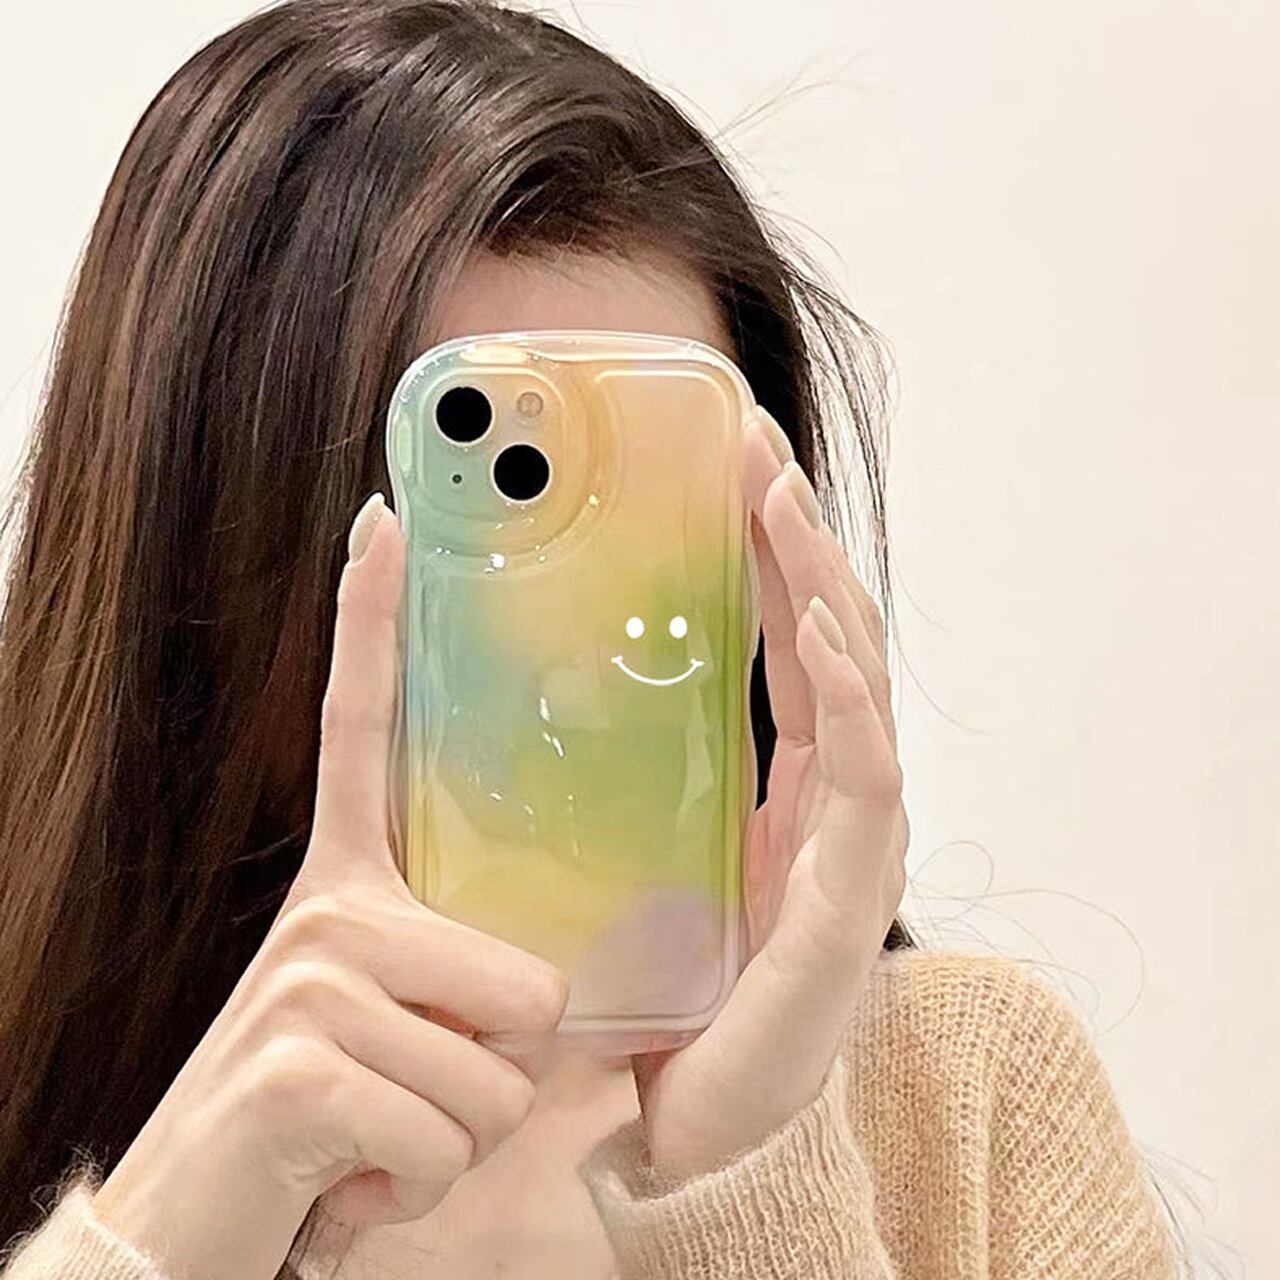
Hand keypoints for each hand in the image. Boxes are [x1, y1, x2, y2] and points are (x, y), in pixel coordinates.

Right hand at [92, 493, 568, 1279]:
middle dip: (493, 1076)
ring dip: (452, 1141)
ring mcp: (311, 980)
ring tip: (378, 1142)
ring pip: (499, 1076)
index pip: (363, 731)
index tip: (386, 522)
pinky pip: (451, 1133)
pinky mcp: (301, 1065)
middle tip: (408, 1098)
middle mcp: (328, 912)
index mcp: (350, 886)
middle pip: (529, 985)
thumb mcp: (398, 1023)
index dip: (372, 624)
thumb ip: (460, 970)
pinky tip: (350, 1182)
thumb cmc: (328, 1123)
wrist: (198, 1228)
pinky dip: (414, 1186)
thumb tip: (548, 981)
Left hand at [629, 407, 909, 1183]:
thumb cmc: (653, 988)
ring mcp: (846, 840)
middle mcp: (820, 797)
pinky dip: (851, 697)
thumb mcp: (620, 855)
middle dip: (795, 537)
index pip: (781, 644)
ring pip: (856, 685)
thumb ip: (602, 778)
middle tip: (753, 445)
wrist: (683, 1122)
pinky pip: (862, 775)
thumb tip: (509, 683)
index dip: (764, 555)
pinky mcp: (849, 895)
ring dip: (823, 587)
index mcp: (771, 783)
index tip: (731, 467)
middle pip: (827, 639)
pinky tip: (824, 633)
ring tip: (781, 504)